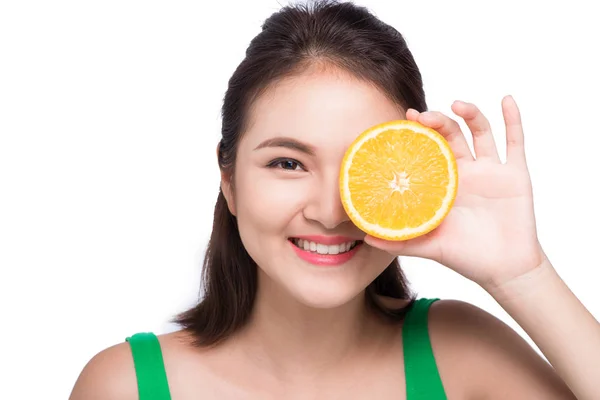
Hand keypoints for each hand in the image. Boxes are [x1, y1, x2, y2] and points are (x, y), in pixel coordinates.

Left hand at [365, 96, 546, 289]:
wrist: (503, 269)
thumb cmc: (465, 257)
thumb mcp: (429, 247)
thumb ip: (398, 241)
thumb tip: (364, 238)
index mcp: (443, 183)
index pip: (428, 149)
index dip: (417, 133)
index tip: (405, 119)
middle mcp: (465, 172)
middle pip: (451, 135)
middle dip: (437, 121)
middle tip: (422, 116)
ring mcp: (491, 170)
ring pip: (481, 132)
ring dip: (470, 114)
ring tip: (457, 105)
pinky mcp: (515, 175)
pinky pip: (515, 142)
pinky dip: (513, 119)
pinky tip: (507, 100)